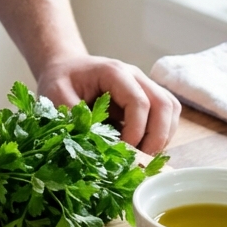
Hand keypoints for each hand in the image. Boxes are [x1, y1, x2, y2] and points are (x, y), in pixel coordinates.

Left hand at [36, 55, 180, 153]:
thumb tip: (93, 145)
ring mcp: (144, 86)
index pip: (139, 101)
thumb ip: (74, 117)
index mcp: (114, 72)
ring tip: (143, 156)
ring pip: (171, 109)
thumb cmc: (61, 79)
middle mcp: (135, 76)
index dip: (136, 130)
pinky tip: (143, 147)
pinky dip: (161, 134)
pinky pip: (166, 115)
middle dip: (157, 137)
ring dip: (163, 136)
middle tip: (140, 160)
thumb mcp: (56, 95)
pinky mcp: (147, 98)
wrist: (66, 67)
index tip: (124, 151)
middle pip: (164, 104)